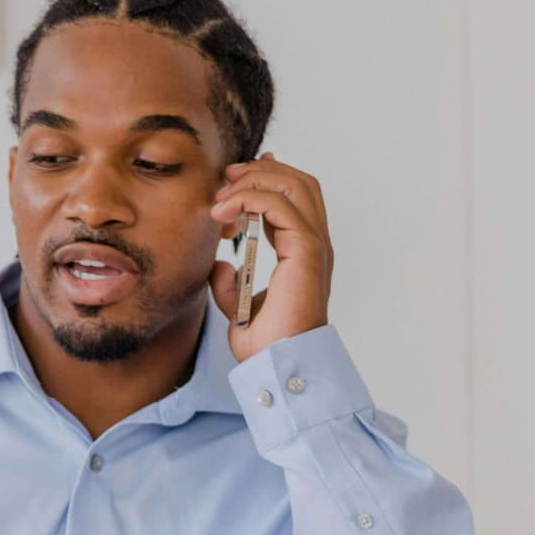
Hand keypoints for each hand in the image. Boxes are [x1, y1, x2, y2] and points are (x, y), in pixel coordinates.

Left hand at [207, 151, 334, 361]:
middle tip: (227, 177)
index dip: (269, 178)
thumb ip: (230, 284)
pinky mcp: (306, 251)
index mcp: (305, 254)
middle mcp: (315, 245)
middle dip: (261, 171)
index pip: (298, 198)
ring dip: (254, 180)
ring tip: (223, 195)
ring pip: (294, 185)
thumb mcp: (239, 307)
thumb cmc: (266, 345)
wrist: (278, 363)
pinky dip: (249, 199)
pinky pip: (280, 205)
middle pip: (301, 182)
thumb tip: (219, 266)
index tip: (233, 179)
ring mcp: (315, 246)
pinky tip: (224, 213)